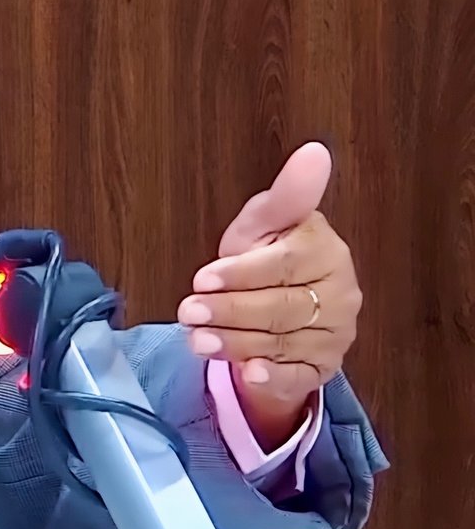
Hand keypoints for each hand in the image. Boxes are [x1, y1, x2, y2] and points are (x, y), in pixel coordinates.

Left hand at [176, 142, 360, 446]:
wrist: (274, 307)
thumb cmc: (265, 258)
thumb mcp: (265, 225)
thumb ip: (286, 196)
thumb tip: (315, 152)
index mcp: (326, 252)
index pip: (285, 265)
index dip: (242, 273)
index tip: (203, 278)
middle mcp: (339, 295)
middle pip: (280, 306)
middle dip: (229, 310)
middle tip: (188, 311)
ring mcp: (334, 335)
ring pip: (281, 342)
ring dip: (235, 343)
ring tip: (197, 340)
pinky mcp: (322, 368)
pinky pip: (298, 375)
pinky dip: (273, 377)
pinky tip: (249, 374)